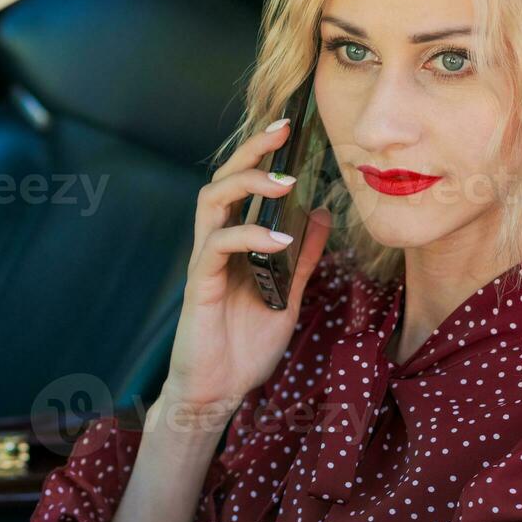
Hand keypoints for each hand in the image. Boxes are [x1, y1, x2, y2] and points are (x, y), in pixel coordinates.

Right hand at [165, 116, 332, 417]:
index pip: (242, 185)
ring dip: (247, 184)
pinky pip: (218, 247)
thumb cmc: (245, 347)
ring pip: (211, 201)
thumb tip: (322, 215)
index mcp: (235, 244)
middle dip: (250, 150)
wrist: (217, 392)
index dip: (260, 154)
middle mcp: (215, 245)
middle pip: (222, 180)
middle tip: (281, 130)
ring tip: (283, 181)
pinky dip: (250, 236)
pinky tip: (280, 240)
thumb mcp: (288, 297)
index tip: (289, 128)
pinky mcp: (199, 285)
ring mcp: (205, 263)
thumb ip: (303, 259)